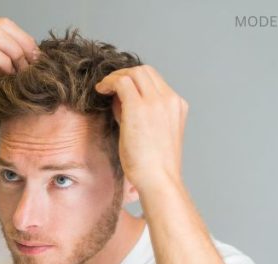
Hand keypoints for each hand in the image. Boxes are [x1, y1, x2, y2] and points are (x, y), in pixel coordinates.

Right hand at [0, 18, 37, 108]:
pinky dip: (4, 62)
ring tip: (23, 69)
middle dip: (24, 43)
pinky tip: (8, 73)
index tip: (34, 56)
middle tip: (35, 62)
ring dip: (16, 52)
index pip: (3, 24)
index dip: (22, 38)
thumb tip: (21, 64)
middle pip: (4, 25)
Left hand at [95, 65, 187, 193]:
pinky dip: (109, 82)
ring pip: (134, 72)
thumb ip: (139, 113)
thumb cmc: (151, 163)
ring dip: (116, 77)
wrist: (158, 179)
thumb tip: (119, 100)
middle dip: (124, 74)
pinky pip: (122, 82)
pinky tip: (100, 91)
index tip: (119, 90)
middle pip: (146, 71)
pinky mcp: (139, 107)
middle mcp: (170, 100)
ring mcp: (157, 102)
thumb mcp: (151, 133)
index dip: (135, 80)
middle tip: (108, 85)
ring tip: (103, 88)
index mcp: (177, 106)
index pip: (155, 80)